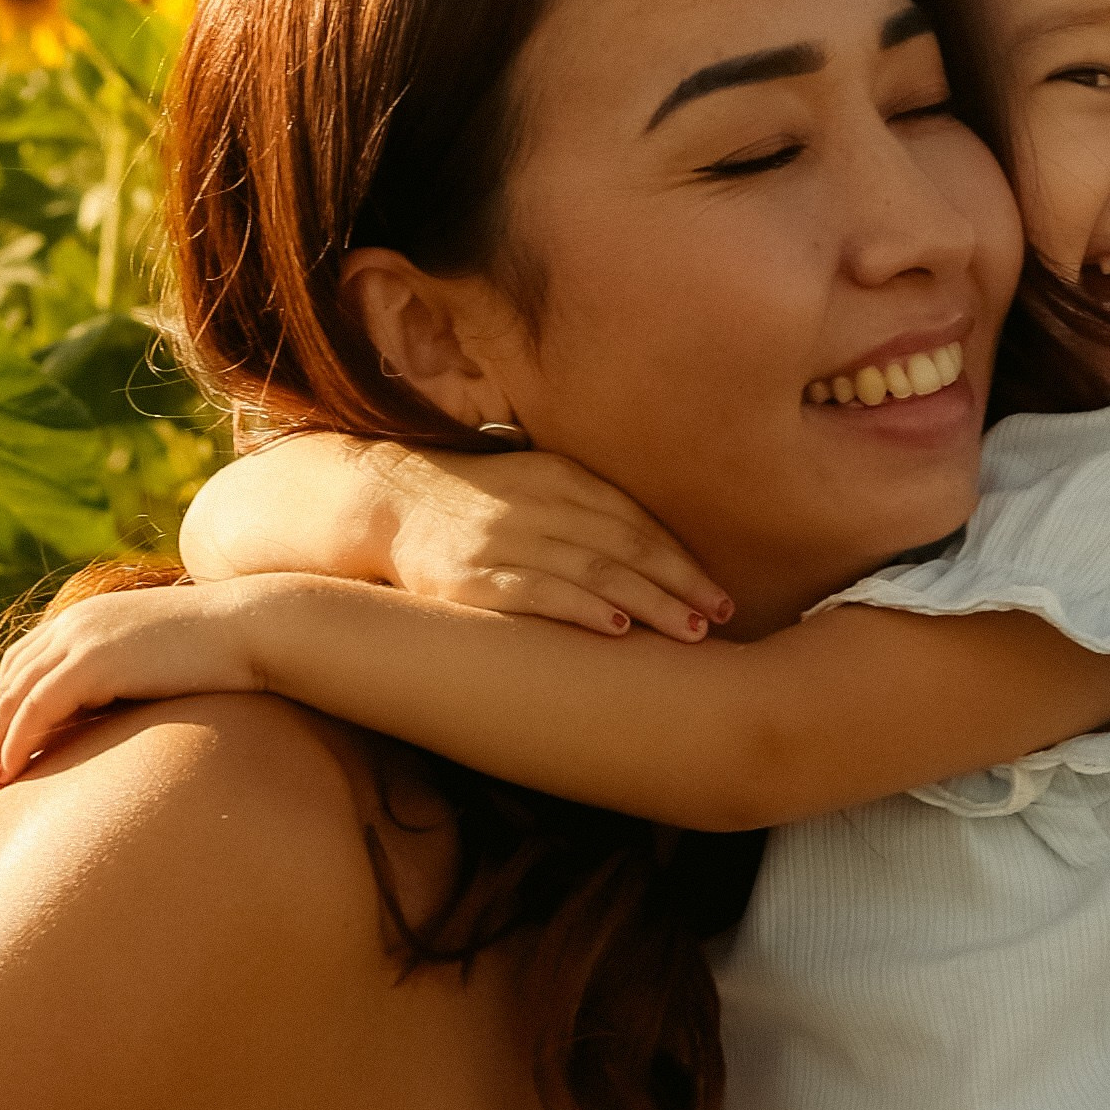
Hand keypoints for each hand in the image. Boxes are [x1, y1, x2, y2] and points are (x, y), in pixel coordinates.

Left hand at [0, 582, 272, 797]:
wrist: (251, 630)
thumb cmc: (220, 657)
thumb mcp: (157, 670)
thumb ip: (124, 688)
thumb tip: (112, 728)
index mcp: (84, 622)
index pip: (23, 669)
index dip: (2, 714)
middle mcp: (72, 624)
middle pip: (7, 685)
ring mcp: (79, 639)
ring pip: (12, 698)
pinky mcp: (92, 660)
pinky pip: (37, 706)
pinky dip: (16, 740)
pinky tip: (11, 773)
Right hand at [367, 444, 733, 643]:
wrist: (390, 504)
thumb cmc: (476, 506)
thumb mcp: (534, 488)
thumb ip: (588, 512)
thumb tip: (657, 558)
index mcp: (560, 478)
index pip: (636, 521)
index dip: (682, 558)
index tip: (720, 592)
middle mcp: (538, 504)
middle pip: (626, 544)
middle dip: (680, 583)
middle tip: (720, 615)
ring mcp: (505, 540)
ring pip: (593, 570)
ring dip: (648, 601)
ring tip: (689, 630)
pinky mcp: (473, 577)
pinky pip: (537, 591)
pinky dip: (582, 608)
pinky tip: (617, 627)